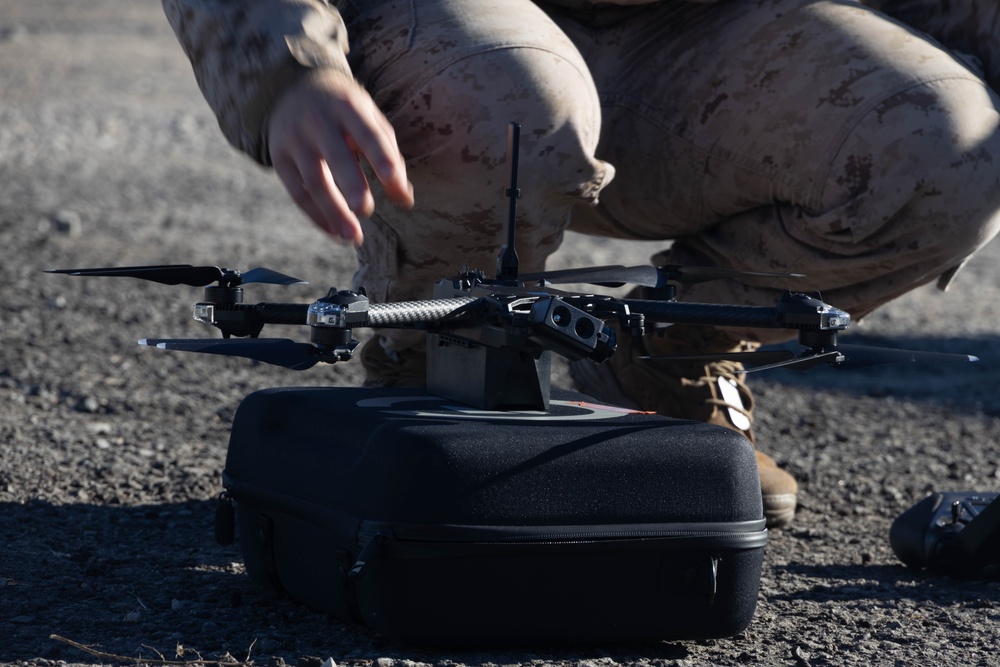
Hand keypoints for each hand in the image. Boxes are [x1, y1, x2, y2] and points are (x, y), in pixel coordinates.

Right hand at [267, 70, 413, 244]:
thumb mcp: (369, 119)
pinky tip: (335, 233)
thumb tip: (405, 199)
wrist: (292, 87)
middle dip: (350, 183)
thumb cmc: (344, 110)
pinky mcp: (279, 159)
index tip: (394, 180)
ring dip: (334, 212)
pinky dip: (316, 216)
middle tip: (365, 210)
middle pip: (335, 156)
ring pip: (314, 181)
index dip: (381, 156)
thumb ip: (390, 156)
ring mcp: (295, 140)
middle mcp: (318, 121)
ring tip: (354, 237)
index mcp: (348, 106)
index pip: (367, 133)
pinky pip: (297, 193)